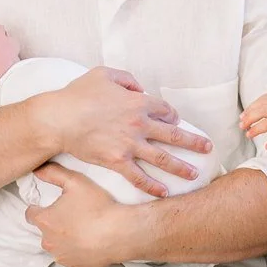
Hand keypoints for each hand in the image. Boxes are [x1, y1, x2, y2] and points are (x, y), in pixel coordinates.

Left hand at [25, 164, 139, 266]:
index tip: (53, 206)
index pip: (30, 214)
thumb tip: (37, 170)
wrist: (121, 233)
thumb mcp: (75, 182)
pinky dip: (76, 251)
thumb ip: (53, 173)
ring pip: (57, 246)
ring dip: (64, 239)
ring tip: (82, 229)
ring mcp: (62, 257)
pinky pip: (71, 258)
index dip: (39, 208)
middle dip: (54, 224)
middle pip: (44, 231)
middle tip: (72, 215)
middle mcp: (49, 242)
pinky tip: (89, 241)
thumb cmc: (97, 207)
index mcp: (45, 221)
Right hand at [49, 67, 211, 199]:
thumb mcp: (104, 73)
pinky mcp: (117, 162)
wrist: (58, 119)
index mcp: (138, 102)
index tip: (175, 120)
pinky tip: (163, 193)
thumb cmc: (78, 94)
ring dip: (181, 167)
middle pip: (173, 135)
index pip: (165, 110)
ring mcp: (129, 145)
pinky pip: (138, 177)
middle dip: (193, 142)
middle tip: (208, 148)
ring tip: (195, 174)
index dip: (172, 115)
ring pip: (162, 159)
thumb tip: (139, 87)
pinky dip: (152, 186)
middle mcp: (139, 124)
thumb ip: (126, 78)